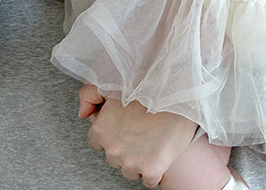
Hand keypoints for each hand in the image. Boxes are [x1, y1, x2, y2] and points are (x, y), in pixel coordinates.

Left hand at [80, 85, 197, 187]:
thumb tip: (83, 114)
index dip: (115, 134)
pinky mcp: (151, 169)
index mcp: (101, 129)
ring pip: (132, 170)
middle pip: (116, 158)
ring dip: (141, 160)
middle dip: (128, 148)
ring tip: (155, 139)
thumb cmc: (151, 88)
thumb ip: (91, 95)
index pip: (98, 142)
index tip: (127, 128)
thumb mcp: (115, 86)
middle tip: (144, 131)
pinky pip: (150, 180)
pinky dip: (156, 170)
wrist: (182, 93)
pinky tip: (162, 151)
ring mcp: (131, 161)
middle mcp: (113, 148)